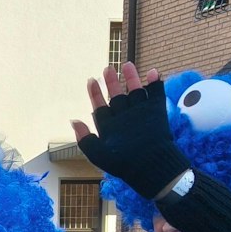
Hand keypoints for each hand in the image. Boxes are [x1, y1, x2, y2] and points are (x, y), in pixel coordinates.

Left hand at [69, 62, 189, 200]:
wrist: (151, 166)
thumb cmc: (123, 163)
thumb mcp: (98, 153)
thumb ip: (84, 138)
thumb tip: (73, 120)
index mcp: (110, 126)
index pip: (100, 106)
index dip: (95, 94)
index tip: (91, 81)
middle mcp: (124, 118)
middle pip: (117, 95)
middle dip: (112, 82)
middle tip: (108, 69)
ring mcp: (141, 113)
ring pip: (135, 91)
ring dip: (132, 78)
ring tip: (127, 65)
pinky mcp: (156, 112)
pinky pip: (156, 94)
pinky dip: (155, 83)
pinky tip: (152, 72)